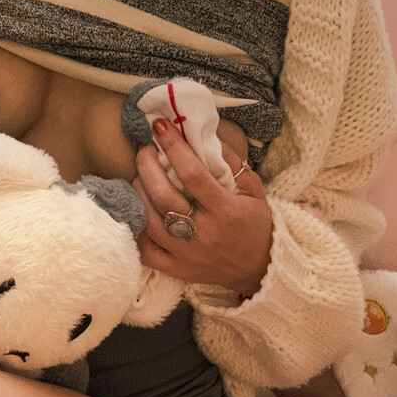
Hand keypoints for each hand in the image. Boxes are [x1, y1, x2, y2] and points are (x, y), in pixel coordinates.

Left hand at [131, 118, 272, 297]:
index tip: (160, 127)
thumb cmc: (255, 223)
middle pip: (164, 197)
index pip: (193, 174)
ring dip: (138, 193)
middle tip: (144, 150)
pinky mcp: (176, 269)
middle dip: (147, 167)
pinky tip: (137, 207)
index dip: (173, 148)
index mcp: (226, 211)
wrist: (260, 267)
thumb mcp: (253, 189)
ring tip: (140, 176)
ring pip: (149, 222)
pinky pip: (145, 250)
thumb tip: (202, 135)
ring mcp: (187, 255)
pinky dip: (135, 226)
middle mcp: (204, 234)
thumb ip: (230, 162)